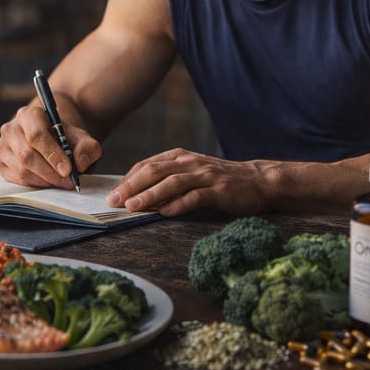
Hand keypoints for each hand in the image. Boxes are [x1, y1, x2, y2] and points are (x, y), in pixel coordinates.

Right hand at [0, 106, 101, 188]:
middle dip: (50, 173)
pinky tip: (48, 182)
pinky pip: (17, 180)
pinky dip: (35, 185)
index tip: (68, 170)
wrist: (51, 138)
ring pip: (22, 170)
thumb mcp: (81, 138)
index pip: (36, 136)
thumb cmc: (64, 137)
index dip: (52, 155)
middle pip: (27, 156)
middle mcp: (11, 129)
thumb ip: (87, 147)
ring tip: (61, 182)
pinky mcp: (1, 164)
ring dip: (44, 181)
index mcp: (29, 115)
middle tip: (68, 181)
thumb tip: (80, 163)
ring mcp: (3, 147)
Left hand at [106, 148, 266, 216]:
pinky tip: (165, 213)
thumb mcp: (190, 173)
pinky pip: (195, 197)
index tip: (112, 195)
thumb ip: (167, 180)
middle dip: (131, 186)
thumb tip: (136, 196)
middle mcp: (190, 162)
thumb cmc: (218, 180)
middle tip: (114, 201)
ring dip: (150, 195)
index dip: (127, 179)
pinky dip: (179, 205)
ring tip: (133, 207)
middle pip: (154, 171)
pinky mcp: (219, 190)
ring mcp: (205, 175)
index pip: (146, 165)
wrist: (257, 180)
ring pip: (172, 183)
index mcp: (179, 156)